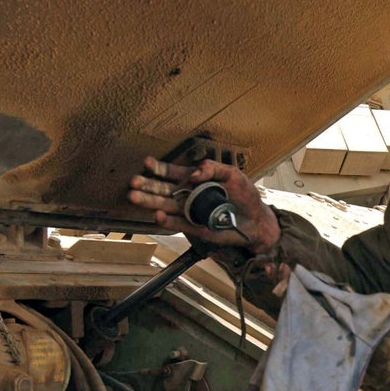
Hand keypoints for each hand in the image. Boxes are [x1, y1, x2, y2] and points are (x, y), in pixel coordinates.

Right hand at [128, 157, 280, 253]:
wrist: (256, 220)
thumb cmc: (246, 195)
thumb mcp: (232, 174)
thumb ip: (213, 168)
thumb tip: (194, 171)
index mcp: (196, 180)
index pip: (173, 173)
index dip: (159, 168)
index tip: (146, 163)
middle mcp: (189, 195)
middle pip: (163, 190)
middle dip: (147, 186)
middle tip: (133, 182)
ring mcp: (190, 211)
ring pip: (165, 206)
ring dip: (149, 202)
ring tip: (133, 196)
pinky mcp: (195, 227)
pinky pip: (178, 223)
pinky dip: (167, 220)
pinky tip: (157, 215)